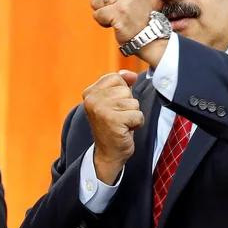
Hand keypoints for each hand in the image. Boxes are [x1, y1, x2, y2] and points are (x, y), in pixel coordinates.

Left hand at [82, 0, 154, 44]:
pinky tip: (115, 22)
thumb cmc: (132, 11)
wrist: (145, 34)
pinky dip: (103, 21)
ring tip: (118, 14)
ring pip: (95, 1)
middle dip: (102, 0)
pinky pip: (97, 14)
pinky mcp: (120, 12)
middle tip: (119, 7)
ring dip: (102, 11)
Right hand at [82, 70, 143, 184]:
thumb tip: (132, 75)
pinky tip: (125, 130)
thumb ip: (121, 84)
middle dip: (128, 105)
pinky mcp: (113, 120)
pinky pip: (138, 115)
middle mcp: (92, 99)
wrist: (108, 153)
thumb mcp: (114, 101)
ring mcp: (101, 110)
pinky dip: (136, 124)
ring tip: (121, 124)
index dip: (122, 93)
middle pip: (126, 90)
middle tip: (118, 117)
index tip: (113, 107)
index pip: (116, 78)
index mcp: (90, 92)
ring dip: (132, 115)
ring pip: (134, 103)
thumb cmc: (113, 125)